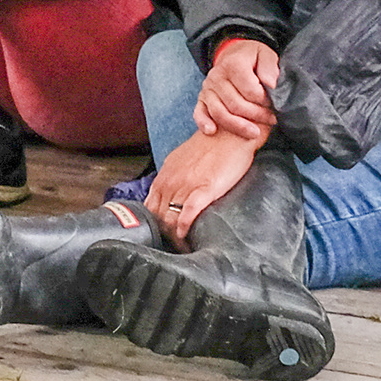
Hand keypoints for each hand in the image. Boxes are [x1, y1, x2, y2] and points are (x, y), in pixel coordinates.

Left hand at [145, 127, 262, 246]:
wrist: (231, 132)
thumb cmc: (211, 146)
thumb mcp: (182, 161)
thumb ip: (174, 178)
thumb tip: (169, 196)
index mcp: (164, 176)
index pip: (149, 207)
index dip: (154, 225)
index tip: (161, 236)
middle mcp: (170, 181)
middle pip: (158, 217)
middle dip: (163, 235)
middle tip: (172, 247)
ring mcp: (186, 186)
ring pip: (169, 219)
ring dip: (173, 238)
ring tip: (181, 248)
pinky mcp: (204, 190)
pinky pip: (187, 215)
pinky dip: (184, 230)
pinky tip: (186, 237)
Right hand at [194, 38, 281, 141]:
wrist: (234, 54)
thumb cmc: (252, 58)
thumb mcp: (266, 55)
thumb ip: (269, 67)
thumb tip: (270, 84)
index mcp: (233, 64)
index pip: (250, 91)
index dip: (265, 101)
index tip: (274, 104)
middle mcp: (216, 76)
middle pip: (236, 105)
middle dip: (257, 116)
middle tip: (271, 119)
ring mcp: (207, 88)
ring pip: (220, 113)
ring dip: (238, 126)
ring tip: (255, 132)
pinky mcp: (202, 98)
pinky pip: (199, 113)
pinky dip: (204, 123)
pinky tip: (212, 131)